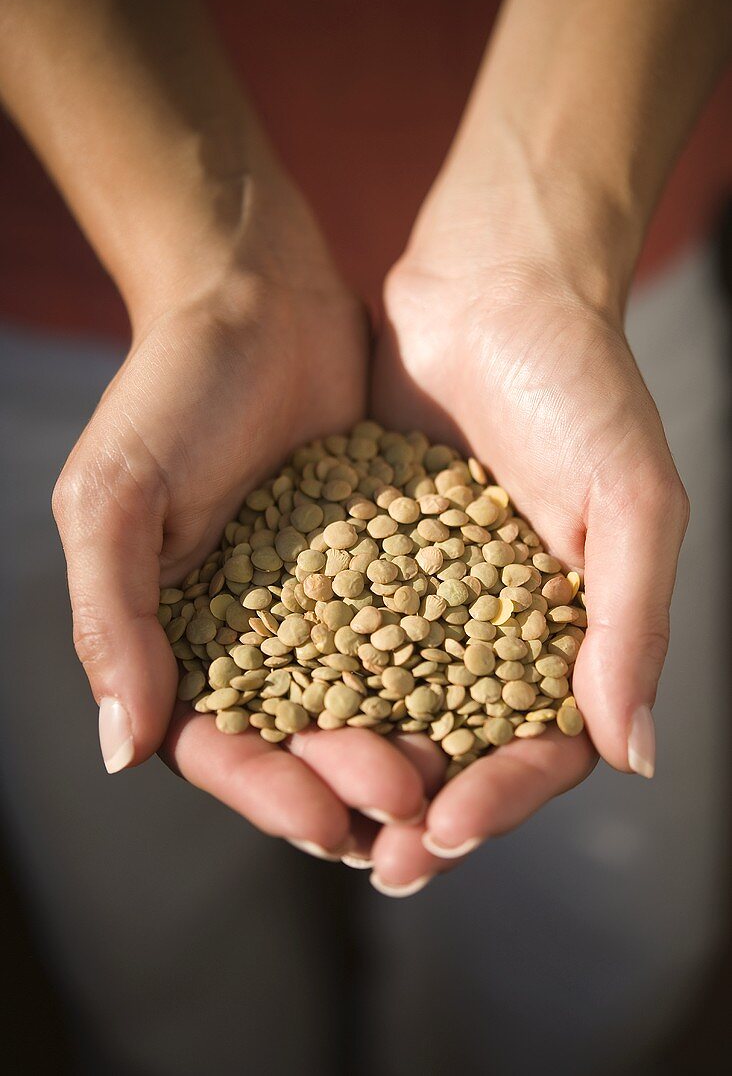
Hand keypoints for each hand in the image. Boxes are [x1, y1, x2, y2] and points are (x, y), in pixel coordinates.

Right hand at [52, 186, 426, 854]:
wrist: (256, 297)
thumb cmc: (169, 393)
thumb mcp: (116, 499)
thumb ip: (111, 620)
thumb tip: (120, 750)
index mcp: (178, 634)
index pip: (218, 743)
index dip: (268, 790)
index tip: (327, 821)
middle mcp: (255, 632)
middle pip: (303, 739)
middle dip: (351, 780)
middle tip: (408, 800)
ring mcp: (326, 600)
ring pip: (369, 700)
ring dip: (405, 745)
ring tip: (451, 775)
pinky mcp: (388, 560)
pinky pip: (418, 630)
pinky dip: (445, 671)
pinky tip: (486, 701)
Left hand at [366, 220, 688, 891]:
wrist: (493, 284)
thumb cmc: (581, 384)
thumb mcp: (628, 500)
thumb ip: (631, 626)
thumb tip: (632, 757)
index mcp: (568, 630)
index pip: (541, 745)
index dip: (500, 797)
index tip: (445, 830)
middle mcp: (491, 626)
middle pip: (456, 744)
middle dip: (418, 802)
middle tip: (373, 853)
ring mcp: (422, 594)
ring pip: (386, 704)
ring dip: (355, 761)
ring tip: (312, 810)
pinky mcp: (360, 554)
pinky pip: (333, 631)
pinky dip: (307, 680)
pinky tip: (267, 720)